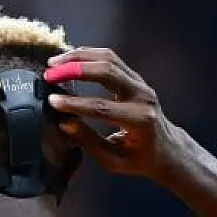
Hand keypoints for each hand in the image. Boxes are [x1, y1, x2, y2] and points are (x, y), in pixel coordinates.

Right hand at [44, 47, 187, 179]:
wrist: (167, 149)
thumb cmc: (139, 159)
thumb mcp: (113, 160)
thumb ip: (89, 141)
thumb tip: (65, 122)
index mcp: (139, 121)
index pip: (102, 107)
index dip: (75, 103)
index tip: (52, 101)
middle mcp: (142, 97)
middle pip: (107, 72)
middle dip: (75, 70)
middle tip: (49, 74)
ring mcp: (141, 83)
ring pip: (109, 59)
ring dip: (79, 57)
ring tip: (54, 63)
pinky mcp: (135, 77)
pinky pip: (111, 59)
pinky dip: (88, 55)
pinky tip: (69, 59)